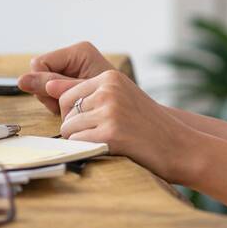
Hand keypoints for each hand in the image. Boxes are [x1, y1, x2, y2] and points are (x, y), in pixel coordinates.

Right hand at [18, 41, 114, 114]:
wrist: (133, 115)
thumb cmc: (113, 101)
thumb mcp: (80, 92)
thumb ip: (52, 85)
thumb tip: (22, 80)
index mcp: (79, 51)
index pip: (40, 64)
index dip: (44, 84)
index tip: (61, 98)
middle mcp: (75, 56)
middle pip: (40, 74)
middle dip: (49, 93)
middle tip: (69, 105)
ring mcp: (73, 68)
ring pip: (44, 85)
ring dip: (53, 100)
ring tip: (73, 106)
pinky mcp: (73, 79)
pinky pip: (52, 91)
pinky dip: (58, 102)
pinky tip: (72, 107)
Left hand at [48, 70, 196, 182]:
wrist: (180, 146)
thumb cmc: (148, 127)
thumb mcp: (120, 101)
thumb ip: (85, 93)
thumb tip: (46, 85)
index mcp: (110, 77)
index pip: (67, 93)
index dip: (74, 114)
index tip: (95, 123)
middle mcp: (109, 89)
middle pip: (64, 110)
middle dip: (75, 126)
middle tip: (101, 133)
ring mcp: (110, 110)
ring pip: (68, 128)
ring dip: (81, 140)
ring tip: (107, 140)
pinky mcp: (111, 133)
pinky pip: (77, 143)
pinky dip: (87, 150)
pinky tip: (109, 148)